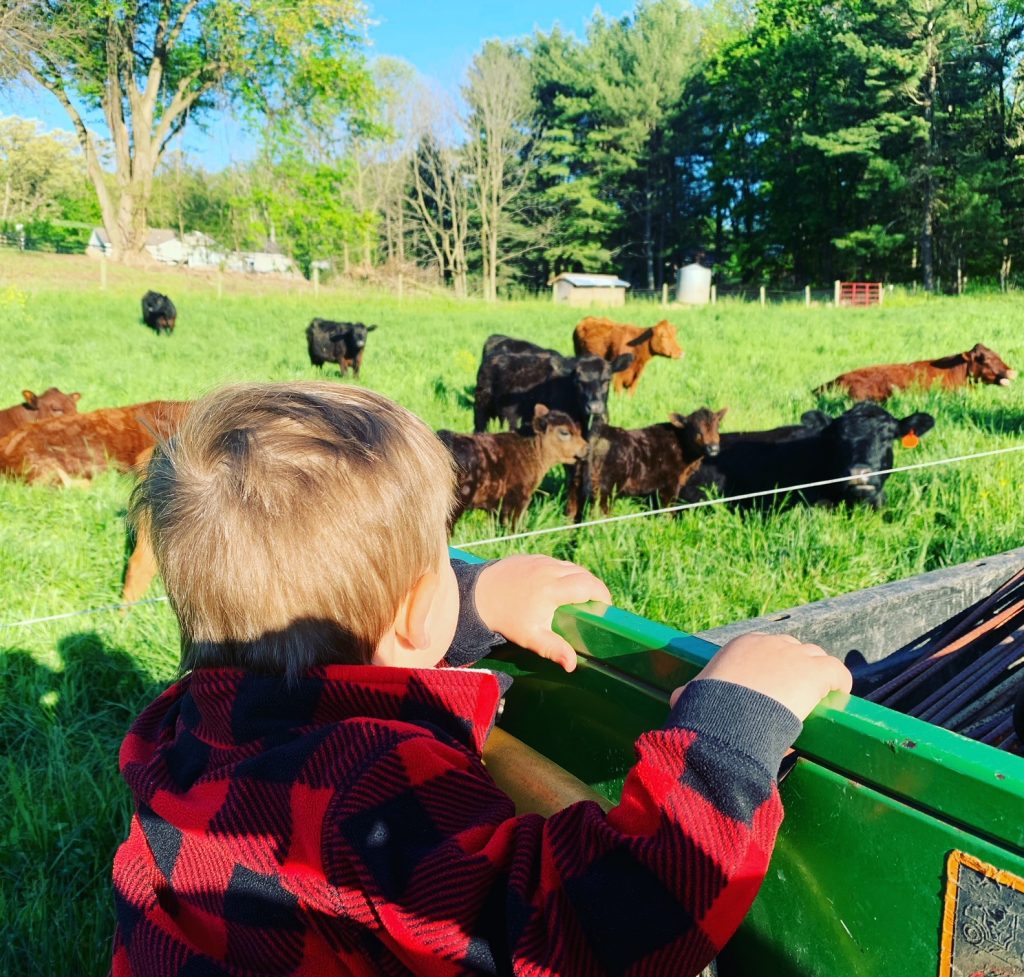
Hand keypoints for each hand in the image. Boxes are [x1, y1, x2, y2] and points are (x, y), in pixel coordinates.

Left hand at [475, 555, 610, 672]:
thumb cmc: (504, 618)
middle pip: (582, 574)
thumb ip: (553, 649)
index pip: (588, 586)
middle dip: (593, 587)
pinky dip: (562, 571)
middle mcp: (549, 570)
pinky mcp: (530, 557)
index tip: (605, 606)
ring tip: (579, 595)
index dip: (602, 594)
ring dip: (579, 577)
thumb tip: (573, 665)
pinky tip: (559, 585)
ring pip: (569, 566)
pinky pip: (554, 562)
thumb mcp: (530, 636)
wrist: (476, 596)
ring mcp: (539, 561)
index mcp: (553, 589)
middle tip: (595, 603)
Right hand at [671, 631, 851, 721]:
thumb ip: (689, 694)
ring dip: (817, 674)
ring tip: (817, 696)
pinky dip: (839, 683)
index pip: (766, 649)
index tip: (772, 688)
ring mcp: (796, 655)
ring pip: (816, 657)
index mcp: (742, 645)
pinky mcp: (816, 672)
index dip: (773, 668)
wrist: (730, 717)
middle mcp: (770, 643)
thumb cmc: (710, 709)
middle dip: (795, 668)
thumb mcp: (693, 695)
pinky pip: (837, 672)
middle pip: (793, 649)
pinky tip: (838, 696)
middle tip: (793, 693)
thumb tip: (676, 699)